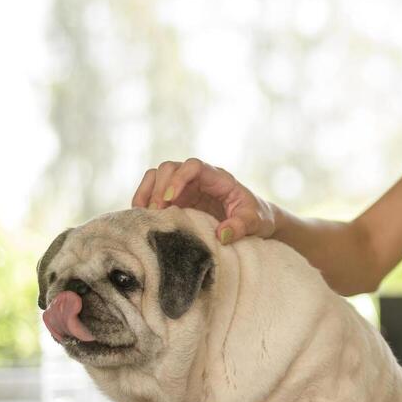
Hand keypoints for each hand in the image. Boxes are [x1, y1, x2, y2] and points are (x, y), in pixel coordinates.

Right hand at [132, 158, 276, 244]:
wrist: (256, 221)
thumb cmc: (258, 217)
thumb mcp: (256, 222)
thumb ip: (242, 226)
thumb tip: (223, 234)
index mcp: (219, 178)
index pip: (194, 166)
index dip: (179, 178)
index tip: (170, 199)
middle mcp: (199, 179)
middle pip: (170, 168)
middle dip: (159, 187)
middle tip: (157, 212)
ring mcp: (186, 188)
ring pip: (157, 177)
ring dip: (147, 192)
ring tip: (145, 214)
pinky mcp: (177, 200)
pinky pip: (154, 192)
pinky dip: (144, 201)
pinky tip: (144, 217)